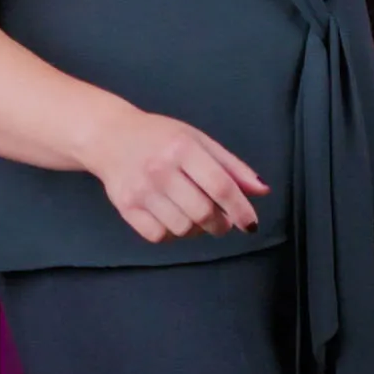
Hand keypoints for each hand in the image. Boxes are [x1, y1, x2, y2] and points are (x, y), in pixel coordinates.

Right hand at [82, 104, 268, 243]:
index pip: (220, 186)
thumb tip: (262, 191)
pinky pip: (159, 236)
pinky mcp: (125, 207)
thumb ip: (231, 166)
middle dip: (220, 224)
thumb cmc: (160, 137)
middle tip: (221, 221)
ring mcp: (141, 190)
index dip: (241, 209)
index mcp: (183, 148)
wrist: (110, 137)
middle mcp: (160, 169)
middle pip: (203, 212)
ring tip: (195, 216)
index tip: (250, 224)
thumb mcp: (198, 140)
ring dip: (197, 230)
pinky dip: (172, 233)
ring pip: (183, 228)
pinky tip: (172, 218)